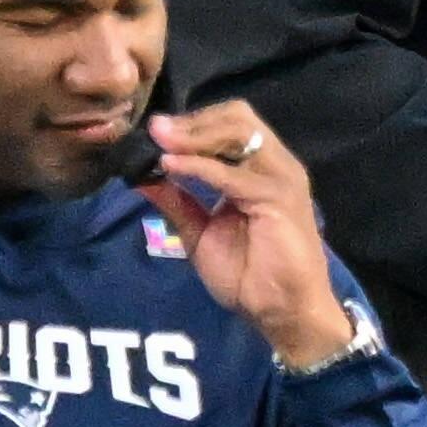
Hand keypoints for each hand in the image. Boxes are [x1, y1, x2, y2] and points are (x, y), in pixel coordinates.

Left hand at [134, 104, 355, 368]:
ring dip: (193, 135)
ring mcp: (280, 179)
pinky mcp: (278, 198)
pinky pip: (232, 174)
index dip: (191, 123)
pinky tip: (170, 166)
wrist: (281, 309)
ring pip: (238, 133)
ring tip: (159, 142)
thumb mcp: (201, 234)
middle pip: (238, 117)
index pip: (230, 124)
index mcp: (261, 170)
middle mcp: (276, 165)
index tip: (152, 132)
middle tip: (154, 131)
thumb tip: (144, 177)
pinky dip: (198, 166)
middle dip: (192, 120)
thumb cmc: (249, 276)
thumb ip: (179, 202)